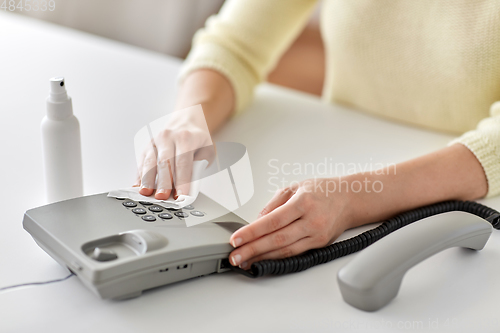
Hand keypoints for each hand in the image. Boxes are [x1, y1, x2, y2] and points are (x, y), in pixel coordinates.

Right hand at [135, 106, 213, 198]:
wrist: (186, 120)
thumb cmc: (197, 138)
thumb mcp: (207, 150)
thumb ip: (199, 166)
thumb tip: (190, 185)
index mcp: (186, 137)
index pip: (183, 162)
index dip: (182, 180)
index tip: (181, 195)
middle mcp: (168, 137)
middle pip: (165, 162)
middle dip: (163, 182)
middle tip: (162, 197)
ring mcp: (156, 141)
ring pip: (150, 162)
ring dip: (148, 179)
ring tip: (146, 193)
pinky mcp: (148, 146)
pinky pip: (142, 162)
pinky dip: (140, 175)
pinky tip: (138, 186)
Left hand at [228, 178, 353, 268]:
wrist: (349, 199)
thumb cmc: (322, 190)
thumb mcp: (294, 187)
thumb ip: (273, 204)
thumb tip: (255, 221)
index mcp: (303, 202)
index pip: (273, 220)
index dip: (252, 232)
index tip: (236, 239)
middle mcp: (312, 221)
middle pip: (277, 239)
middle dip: (253, 250)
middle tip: (234, 256)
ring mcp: (317, 235)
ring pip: (285, 251)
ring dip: (262, 258)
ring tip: (244, 261)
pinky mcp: (320, 245)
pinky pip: (294, 254)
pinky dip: (277, 258)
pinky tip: (264, 260)